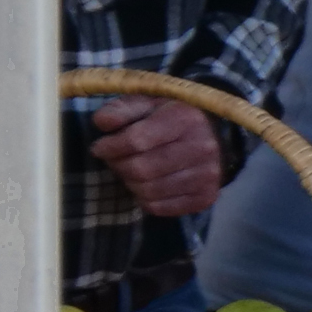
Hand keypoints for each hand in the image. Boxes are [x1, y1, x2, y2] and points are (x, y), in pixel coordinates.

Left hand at [90, 97, 225, 216]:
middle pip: (141, 169)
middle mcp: (202, 147)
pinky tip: (146, 184)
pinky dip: (144, 199)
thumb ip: (120, 110)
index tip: (100, 148)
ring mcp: (208, 175)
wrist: (212, 135)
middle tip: (115, 160)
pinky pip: (160, 208)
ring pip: (149, 191)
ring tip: (130, 171)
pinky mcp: (206, 197)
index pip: (137, 140)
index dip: (110, 147)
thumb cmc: (169, 117)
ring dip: (130, 183)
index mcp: (185, 118)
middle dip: (118, 166)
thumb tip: (102, 123)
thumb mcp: (144, 103)